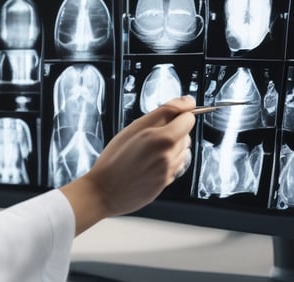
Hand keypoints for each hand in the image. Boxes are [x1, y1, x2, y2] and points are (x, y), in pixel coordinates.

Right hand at [60, 96, 195, 233]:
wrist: (105, 191)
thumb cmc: (113, 159)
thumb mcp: (133, 128)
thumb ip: (163, 112)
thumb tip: (186, 102)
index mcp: (162, 138)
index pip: (189, 117)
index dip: (180, 112)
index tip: (173, 111)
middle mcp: (170, 155)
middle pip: (187, 133)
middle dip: (173, 129)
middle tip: (150, 133)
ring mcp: (170, 170)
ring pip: (184, 148)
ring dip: (172, 144)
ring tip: (149, 148)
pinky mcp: (168, 181)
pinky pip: (178, 163)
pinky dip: (168, 158)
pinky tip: (151, 160)